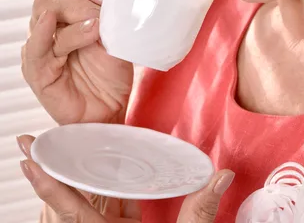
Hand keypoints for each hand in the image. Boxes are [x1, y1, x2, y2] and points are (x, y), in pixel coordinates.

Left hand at [17, 135, 234, 222]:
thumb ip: (199, 212)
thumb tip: (220, 177)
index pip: (70, 210)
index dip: (46, 183)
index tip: (27, 158)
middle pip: (64, 207)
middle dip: (48, 177)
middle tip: (33, 146)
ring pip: (78, 210)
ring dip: (68, 186)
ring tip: (57, 157)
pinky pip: (99, 214)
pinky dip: (96, 195)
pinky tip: (103, 178)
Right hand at [22, 0, 132, 124]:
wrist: (112, 108)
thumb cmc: (110, 70)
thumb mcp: (114, 34)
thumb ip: (108, 13)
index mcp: (64, 13)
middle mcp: (47, 27)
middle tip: (102, 12)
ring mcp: (40, 48)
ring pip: (45, 15)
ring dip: (75, 15)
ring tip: (96, 27)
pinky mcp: (37, 72)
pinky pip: (34, 48)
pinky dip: (42, 33)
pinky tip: (50, 23)